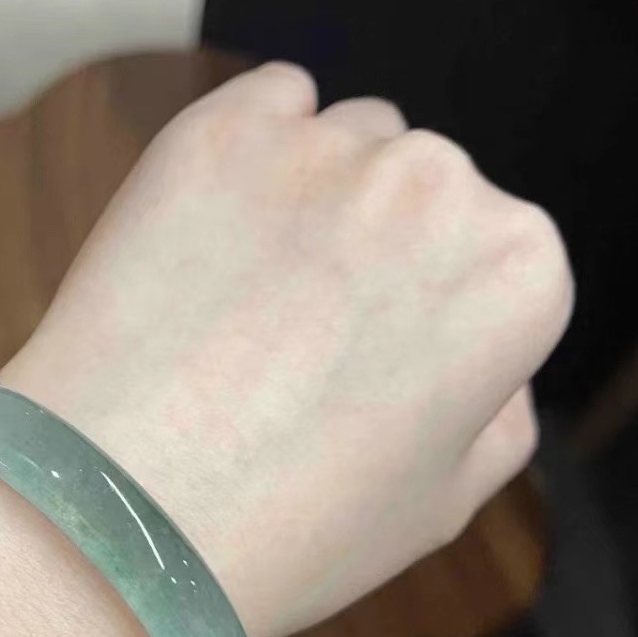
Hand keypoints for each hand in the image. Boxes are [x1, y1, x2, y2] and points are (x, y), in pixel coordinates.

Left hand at [1, 62, 572, 636]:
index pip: (492, 259)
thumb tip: (487, 361)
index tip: (369, 359)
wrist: (120, 515)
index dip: (423, 315)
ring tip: (237, 301)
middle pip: (421, 190)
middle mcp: (439, 184)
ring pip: (343, 144)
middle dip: (375, 249)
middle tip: (295, 338)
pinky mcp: (217, 131)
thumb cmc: (280, 528)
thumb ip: (498, 410)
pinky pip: (263, 108)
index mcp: (517, 273)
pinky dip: (247, 158)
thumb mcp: (443, 504)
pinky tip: (206, 241)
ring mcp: (324, 148)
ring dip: (312, 201)